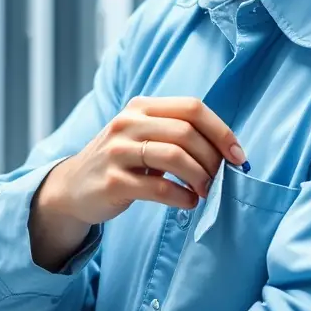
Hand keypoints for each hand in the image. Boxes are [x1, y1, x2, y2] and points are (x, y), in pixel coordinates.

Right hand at [36, 96, 245, 228]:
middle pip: (186, 132)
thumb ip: (176, 134)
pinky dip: (183, 197)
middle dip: (213, 158)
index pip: (191, 107)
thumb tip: (227, 152)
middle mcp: (127, 123)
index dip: (221, 130)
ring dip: (201, 177)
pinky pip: (159, 188)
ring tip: (207, 191)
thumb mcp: (142, 135)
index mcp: (140, 107)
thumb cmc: (121, 160)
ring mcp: (117, 151)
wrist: (73, 187)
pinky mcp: (113, 182)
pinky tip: (189, 202)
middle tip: (221, 179)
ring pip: (175, 156)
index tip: (238, 156)